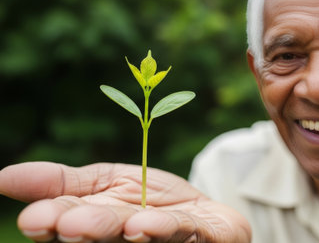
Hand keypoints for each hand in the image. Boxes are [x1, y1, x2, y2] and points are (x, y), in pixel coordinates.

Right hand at [0, 162, 250, 242]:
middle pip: (103, 232)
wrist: (202, 212)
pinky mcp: (199, 237)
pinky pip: (182, 231)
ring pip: (140, 236)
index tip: (36, 221)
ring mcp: (164, 241)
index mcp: (100, 224)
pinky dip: (163, 228)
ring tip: (120, 226)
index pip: (70, 221)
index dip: (54, 220)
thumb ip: (60, 182)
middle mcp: (127, 238)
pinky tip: (145, 226)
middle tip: (66, 225)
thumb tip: (1, 178)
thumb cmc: (149, 201)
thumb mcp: (105, 181)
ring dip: (123, 229)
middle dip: (85, 227)